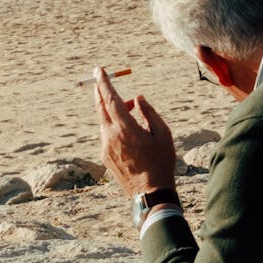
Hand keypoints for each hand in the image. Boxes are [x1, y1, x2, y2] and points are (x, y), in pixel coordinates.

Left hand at [94, 66, 176, 195]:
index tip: (99, 69)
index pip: (110, 98)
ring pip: (104, 121)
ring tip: (130, 111)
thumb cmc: (161, 162)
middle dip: (100, 92)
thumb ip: (148, 112)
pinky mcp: (105, 157)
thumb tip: (137, 98)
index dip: (104, 82)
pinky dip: (113, 126)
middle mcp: (110, 136)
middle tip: (102, 80)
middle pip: (100, 107)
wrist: (150, 192)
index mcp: (125, 128)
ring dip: (112, 111)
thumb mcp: (162, 133)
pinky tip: (128, 131)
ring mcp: (105, 147)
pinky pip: (106, 135)